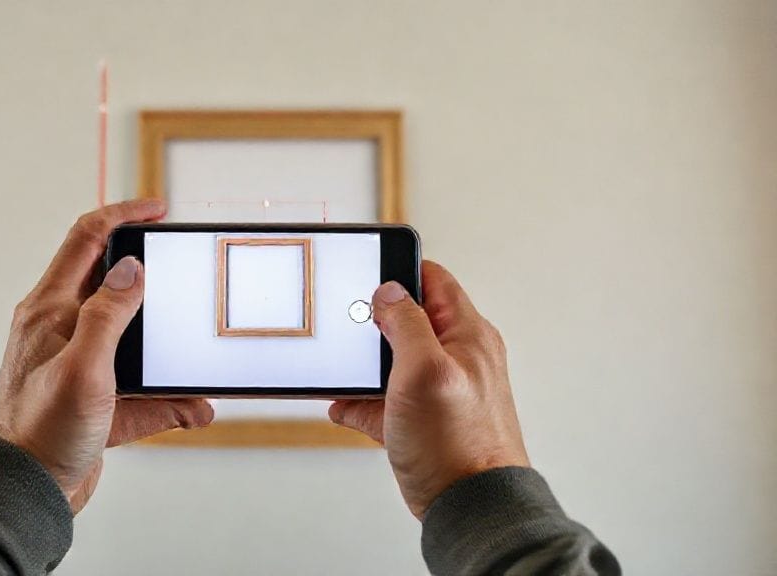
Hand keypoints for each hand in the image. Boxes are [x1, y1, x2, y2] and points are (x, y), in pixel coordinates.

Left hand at [0, 200, 213, 513]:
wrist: (24, 493)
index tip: (158, 210)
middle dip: (153, 280)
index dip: (124, 215)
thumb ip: (108, 313)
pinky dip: (167, 397)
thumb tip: (131, 268)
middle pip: (113, 284)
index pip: (87, 239)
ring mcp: (79, 363)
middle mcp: (63, 328)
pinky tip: (192, 409)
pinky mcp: (95, 399)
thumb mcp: (83, 366)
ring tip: (194, 359)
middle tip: (184, 276)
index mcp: (51, 309)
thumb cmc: (39, 431)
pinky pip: (139, 387)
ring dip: (167, 350)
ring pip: (134, 340)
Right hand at [328, 261, 528, 518]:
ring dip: (362, 371)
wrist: (469, 508)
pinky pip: (386, 400)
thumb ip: (406, 322)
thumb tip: (390, 290)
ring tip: (343, 379)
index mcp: (466, 335)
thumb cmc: (457, 444)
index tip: (366, 278)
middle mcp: (456, 357)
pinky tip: (348, 409)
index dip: (398, 274)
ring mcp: (440, 390)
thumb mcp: (424, 369)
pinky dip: (363, 404)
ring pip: (391, 364)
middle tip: (350, 338)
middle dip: (372, 330)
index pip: (433, 281)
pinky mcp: (424, 420)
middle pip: (406, 322)